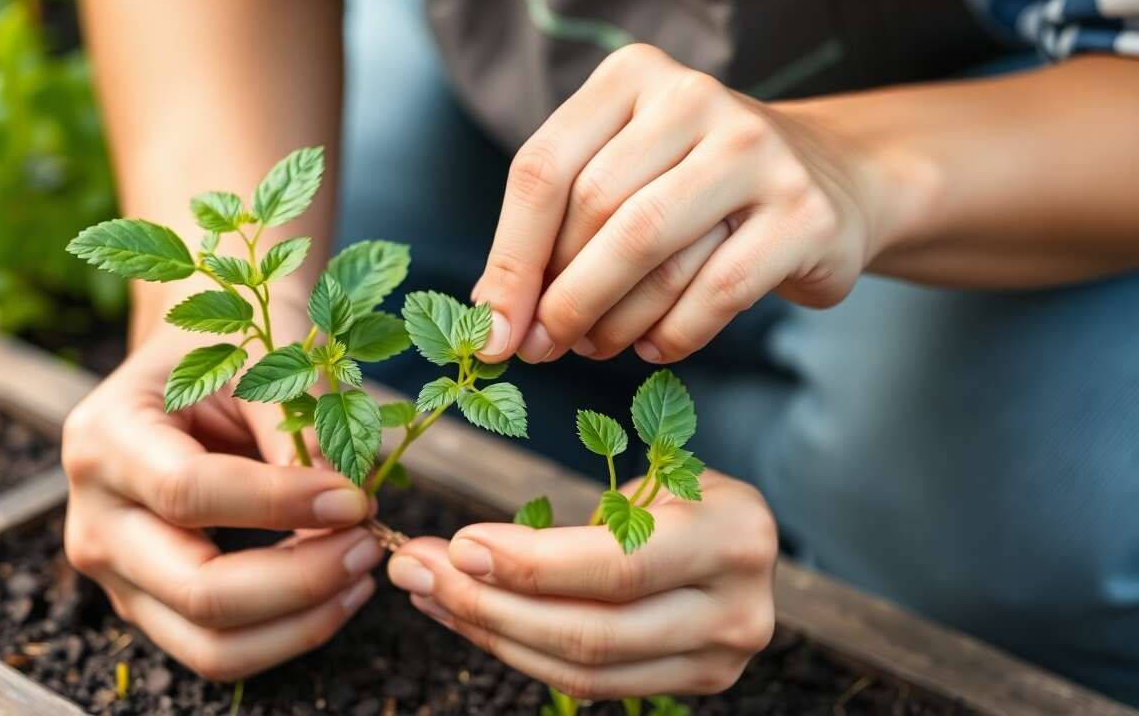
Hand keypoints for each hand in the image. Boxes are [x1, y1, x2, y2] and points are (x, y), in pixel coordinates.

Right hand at [61, 327, 382, 680]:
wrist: (194, 354)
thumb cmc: (232, 343)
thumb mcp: (265, 357)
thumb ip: (301, 428)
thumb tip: (349, 511)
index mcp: (106, 437)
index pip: (190, 493)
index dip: (282, 505)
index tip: (356, 499)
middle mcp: (93, 516)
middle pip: (197, 590)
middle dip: (300, 580)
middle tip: (368, 544)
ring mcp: (115, 572)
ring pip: (209, 644)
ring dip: (302, 622)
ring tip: (362, 572)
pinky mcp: (147, 604)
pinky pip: (218, 650)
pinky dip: (288, 633)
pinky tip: (338, 591)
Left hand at [385, 471, 776, 699]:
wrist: (745, 537)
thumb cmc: (685, 492)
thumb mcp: (654, 477)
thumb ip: (586, 521)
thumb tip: (465, 555)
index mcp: (732, 536)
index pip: (617, 566)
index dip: (530, 564)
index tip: (457, 545)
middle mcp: (736, 610)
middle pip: (591, 631)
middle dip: (489, 603)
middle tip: (417, 570)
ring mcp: (717, 659)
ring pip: (582, 669)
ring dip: (491, 631)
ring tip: (428, 593)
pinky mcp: (693, 684)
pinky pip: (590, 682)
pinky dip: (521, 650)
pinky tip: (471, 617)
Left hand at [473, 43, 901, 363]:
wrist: (830, 180)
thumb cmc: (696, 187)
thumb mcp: (622, 179)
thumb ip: (556, 232)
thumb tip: (493, 318)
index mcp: (632, 77)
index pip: (543, 168)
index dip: (509, 258)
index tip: (491, 328)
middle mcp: (695, 97)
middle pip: (595, 210)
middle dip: (559, 295)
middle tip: (543, 346)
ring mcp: (757, 151)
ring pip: (649, 250)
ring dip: (609, 320)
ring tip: (593, 347)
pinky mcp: (804, 214)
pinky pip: (714, 293)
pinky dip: (672, 335)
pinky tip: (654, 348)